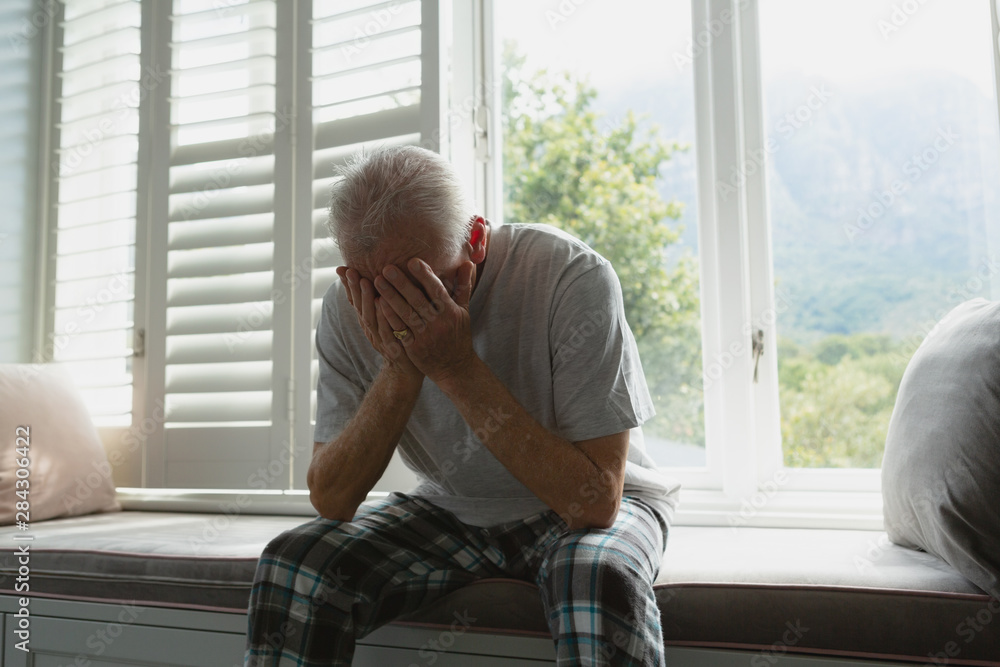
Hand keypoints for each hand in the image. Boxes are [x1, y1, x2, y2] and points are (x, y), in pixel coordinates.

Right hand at [336, 266, 422, 384]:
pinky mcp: (395, 349)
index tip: (344, 269)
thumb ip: (378, 301)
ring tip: (367, 281)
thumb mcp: (385, 321)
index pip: (356, 303)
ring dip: (368, 300)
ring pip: (371, 319)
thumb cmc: (399, 340)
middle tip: (352, 271)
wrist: (407, 371)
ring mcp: (382, 341)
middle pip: (361, 309)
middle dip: (355, 289)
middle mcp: (372, 331)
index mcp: (369, 323)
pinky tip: (384, 303)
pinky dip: (384, 317)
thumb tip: (369, 277)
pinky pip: (388, 332)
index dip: (349, 287)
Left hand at [374, 258, 476, 384]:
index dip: (425, 276)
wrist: (454, 368)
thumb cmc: (458, 335)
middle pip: (418, 300)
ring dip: (390, 297)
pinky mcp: (414, 348)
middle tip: (387, 268)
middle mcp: (438, 323)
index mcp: (451, 312)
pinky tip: (378, 304)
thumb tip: (467, 262)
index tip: (413, 261)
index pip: (437, 291)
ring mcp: (425, 336)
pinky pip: (399, 330)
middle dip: (402, 284)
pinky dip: (389, 317)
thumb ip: (463, 286)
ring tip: (377, 281)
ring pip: (406, 314)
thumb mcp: (464, 311)